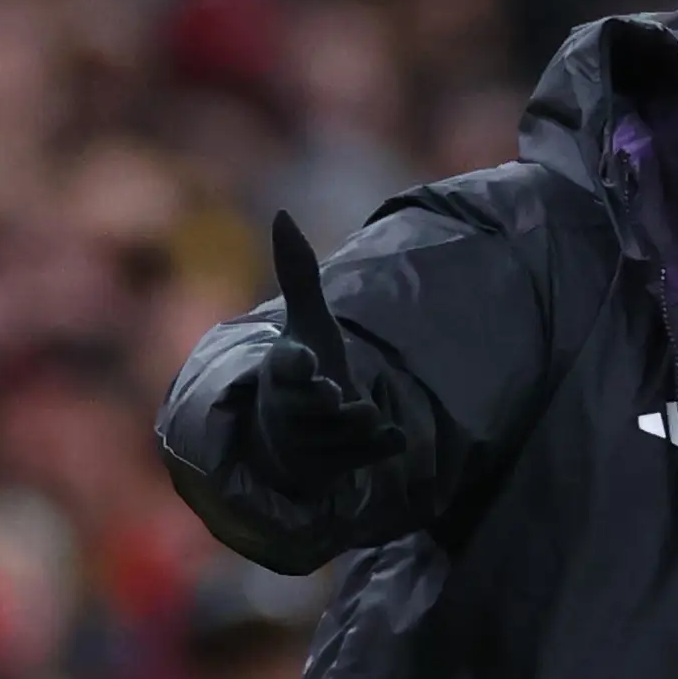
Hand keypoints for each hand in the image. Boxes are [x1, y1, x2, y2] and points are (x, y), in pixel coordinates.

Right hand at [252, 212, 407, 491]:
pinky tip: (396, 436)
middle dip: (327, 402)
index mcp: (281, 372)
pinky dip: (380, 447)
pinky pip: (363, 457)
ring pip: (341, 432)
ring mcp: (312, 443)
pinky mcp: (336, 466)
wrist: (292, 438)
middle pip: (313, 405)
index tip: (308, 361)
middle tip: (338, 394)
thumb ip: (297, 274)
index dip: (296, 366)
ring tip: (365, 412)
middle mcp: (290, 410)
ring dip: (357, 423)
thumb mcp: (305, 324)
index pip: (284, 368)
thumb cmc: (304, 371)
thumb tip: (282, 213)